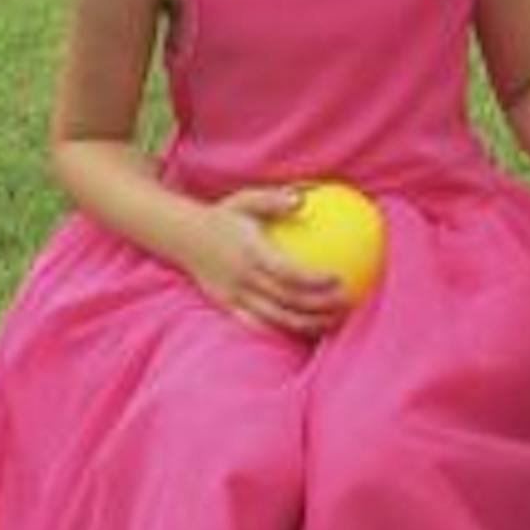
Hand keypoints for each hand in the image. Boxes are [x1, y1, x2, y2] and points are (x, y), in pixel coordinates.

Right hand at [184, 186, 351, 336]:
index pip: (287, 273)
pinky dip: (283, 331)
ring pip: (276, 319)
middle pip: (287, 301)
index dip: (314, 280)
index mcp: (250, 253)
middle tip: (348, 303)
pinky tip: (306, 330)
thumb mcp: (245, 199)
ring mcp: (234, 297)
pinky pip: (258, 326)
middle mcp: (243, 279)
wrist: (181, 237)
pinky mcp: (227, 308)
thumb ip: (273, 199)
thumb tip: (304, 198)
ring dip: (308, 324)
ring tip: (335, 322)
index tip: (339, 279)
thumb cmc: (222, 216)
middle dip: (320, 307)